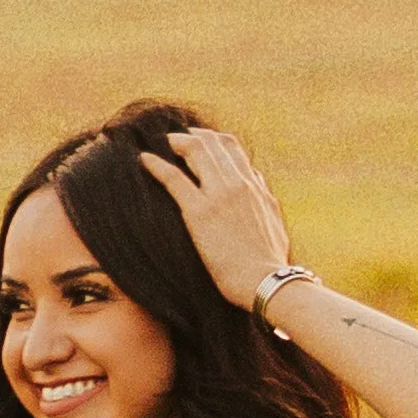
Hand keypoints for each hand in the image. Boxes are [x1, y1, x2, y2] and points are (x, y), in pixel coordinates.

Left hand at [144, 123, 295, 310]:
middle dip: (190, 136)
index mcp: (254, 186)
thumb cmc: (269, 260)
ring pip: (195, 151)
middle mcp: (237, 183)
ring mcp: (218, 195)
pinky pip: (174, 179)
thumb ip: (263, 197)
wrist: (267, 281)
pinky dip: (156, 165)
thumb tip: (256, 180)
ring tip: (159, 143)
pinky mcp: (200, 213)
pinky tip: (144, 159)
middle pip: (212, 143)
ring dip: (174, 142)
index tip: (198, 140)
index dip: (212, 139)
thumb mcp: (273, 220)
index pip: (232, 148)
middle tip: (173, 139)